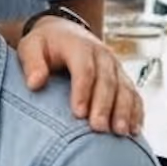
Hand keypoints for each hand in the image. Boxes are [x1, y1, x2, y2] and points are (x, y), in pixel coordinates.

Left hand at [17, 17, 142, 135]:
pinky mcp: (123, 78)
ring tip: (120, 133)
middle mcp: (102, 55)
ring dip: (124, 111)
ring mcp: (116, 67)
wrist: (64, 32)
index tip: (78, 113)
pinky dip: (136, 112)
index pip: (84, 69)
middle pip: (107, 81)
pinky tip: (134, 130)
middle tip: (98, 128)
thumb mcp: (31, 47)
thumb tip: (34, 84)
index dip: (83, 91)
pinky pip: (134, 95)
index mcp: (79, 46)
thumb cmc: (45, 45)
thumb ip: (32, 63)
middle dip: (104, 106)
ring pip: (125, 89)